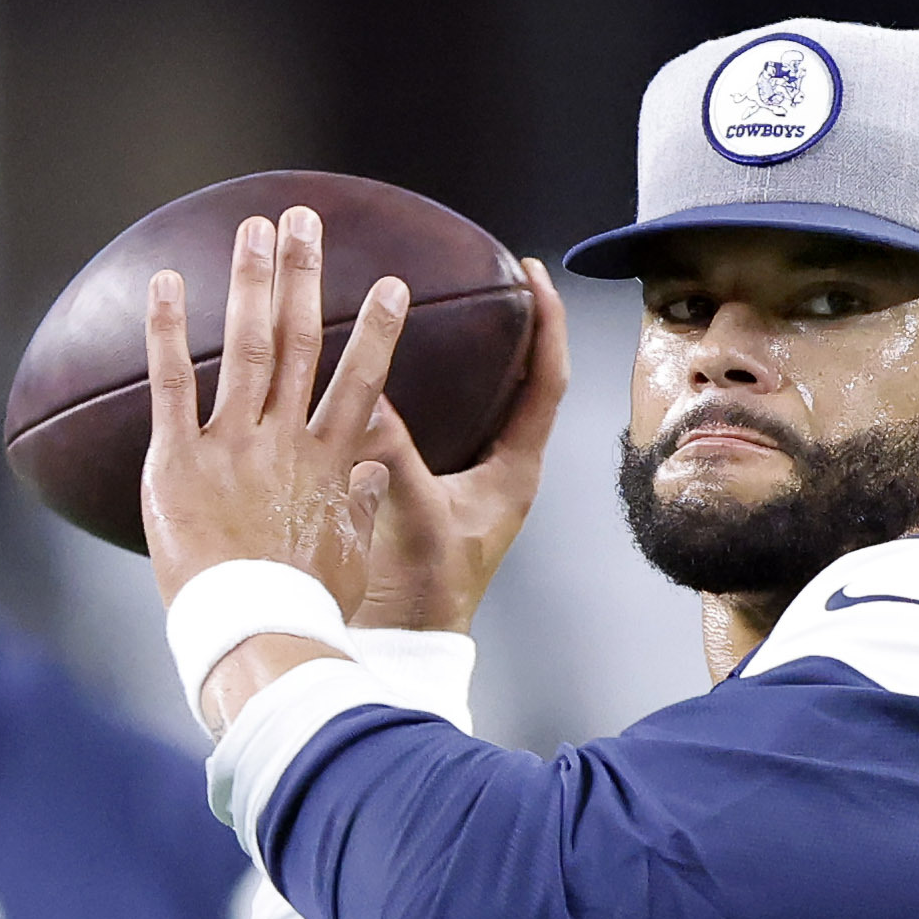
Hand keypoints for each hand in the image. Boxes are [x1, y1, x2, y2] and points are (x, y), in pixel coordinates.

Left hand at [139, 206, 410, 614]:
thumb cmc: (304, 607)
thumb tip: (372, 474)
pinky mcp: (178, 461)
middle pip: (301, 342)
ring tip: (253, 227)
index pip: (362, 380)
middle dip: (305, 275)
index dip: (378, 329)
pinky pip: (171, 384)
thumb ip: (360, 508)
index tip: (394, 285)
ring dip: (250, 282)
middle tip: (305, 219)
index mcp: (331, 463)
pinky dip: (170, 330)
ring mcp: (232, 446)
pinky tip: (168, 281)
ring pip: (246, 347)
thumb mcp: (347, 558)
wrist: (251, 633)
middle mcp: (285, 441)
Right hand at [350, 257, 570, 633]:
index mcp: (515, 473)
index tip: (535, 273)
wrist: (405, 646)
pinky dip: (436, 387)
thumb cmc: (424, 597)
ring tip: (456, 308)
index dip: (548, 324)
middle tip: (497, 276)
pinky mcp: (441, 489)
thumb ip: (397, 457)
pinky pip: (447, 422)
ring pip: (488, 400)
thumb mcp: (416, 520)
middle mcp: (502, 471)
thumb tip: (370, 396)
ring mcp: (474, 480)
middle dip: (517, 326)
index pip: (548, 382)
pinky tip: (401, 367)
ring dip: (480, 355)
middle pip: (525, 381)